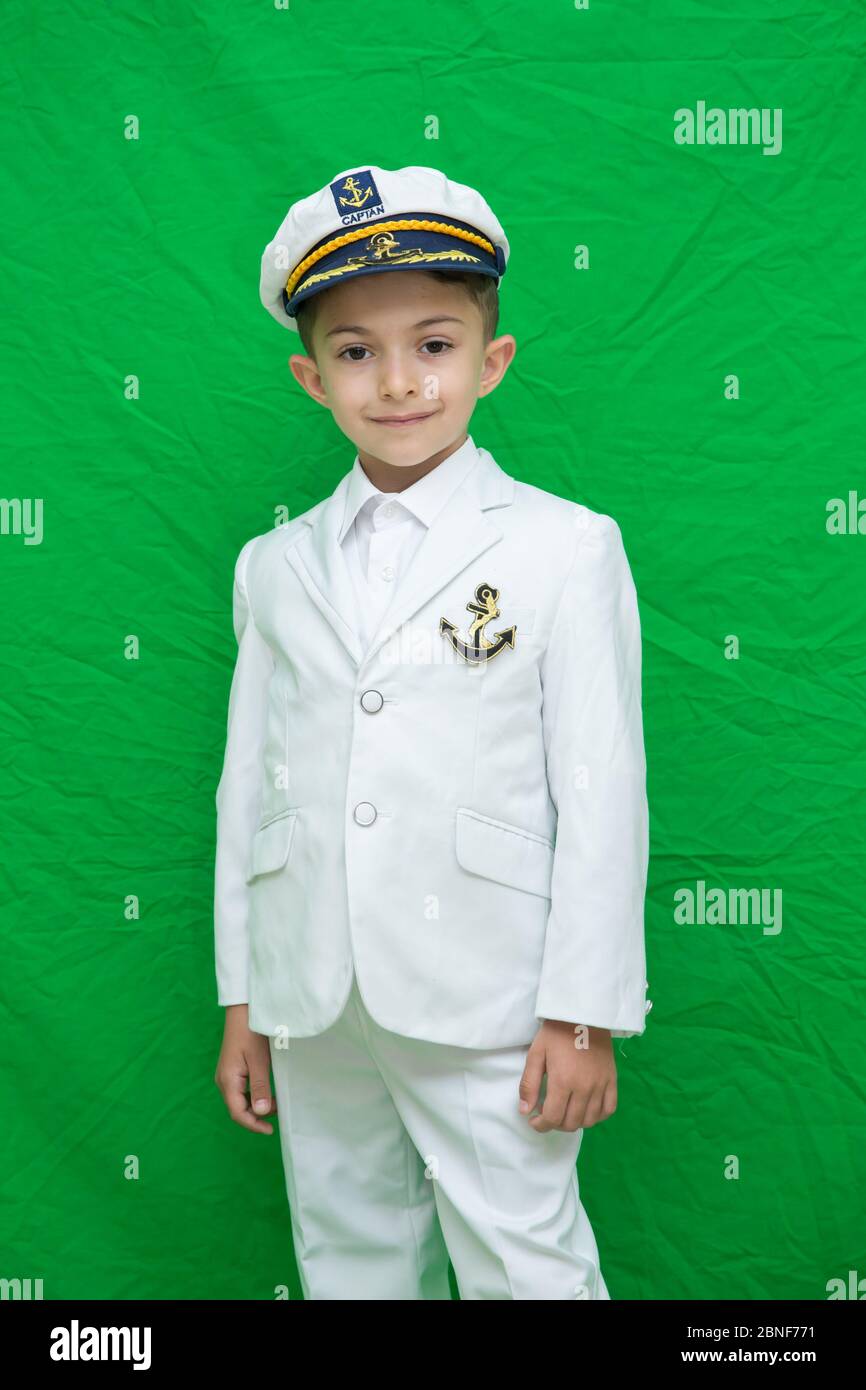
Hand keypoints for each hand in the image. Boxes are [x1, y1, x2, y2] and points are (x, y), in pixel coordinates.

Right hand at [214, 1004, 277, 1134]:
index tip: (270, 1130)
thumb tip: (259, 1113)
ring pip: (239, 1100)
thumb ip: (259, 1087)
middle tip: (277, 1115)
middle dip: (256, 1116)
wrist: (242, 1011)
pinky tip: (266, 1092)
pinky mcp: (232, 1069)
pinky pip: (241, 1090)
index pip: (237, 1113)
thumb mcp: (259, 1061)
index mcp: (228, 1081)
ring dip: (256, 1106)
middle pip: (237, 1109)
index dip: (253, 1125)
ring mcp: (226, 1075)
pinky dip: (253, 1096)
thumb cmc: (251, 1033)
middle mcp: (223, 1080)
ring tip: (275, 1103)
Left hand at [518, 1019, 616, 1132]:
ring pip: (590, 1120)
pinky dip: (597, 1116)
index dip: (540, 1125)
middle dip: (555, 1124)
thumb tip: (525, 1111)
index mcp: (563, 1082)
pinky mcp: (612, 1080)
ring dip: (575, 1122)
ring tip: (565, 1112)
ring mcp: (601, 1085)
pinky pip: (609, 1109)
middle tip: (547, 1113)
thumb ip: (529, 1084)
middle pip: (571, 1123)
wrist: (583, 1014)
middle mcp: (584, 1088)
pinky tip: (586, 1110)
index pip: (552, 1118)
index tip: (534, 1120)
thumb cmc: (556, 1033)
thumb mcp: (536, 1054)